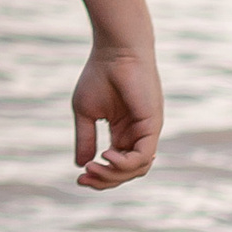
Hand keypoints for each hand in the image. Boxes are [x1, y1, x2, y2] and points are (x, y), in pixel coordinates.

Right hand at [72, 41, 161, 187]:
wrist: (115, 51)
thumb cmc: (99, 75)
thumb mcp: (85, 112)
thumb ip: (86, 139)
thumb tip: (82, 165)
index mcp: (123, 132)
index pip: (116, 165)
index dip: (99, 176)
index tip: (79, 178)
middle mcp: (137, 134)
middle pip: (127, 172)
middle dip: (105, 180)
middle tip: (84, 178)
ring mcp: (147, 131)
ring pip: (137, 169)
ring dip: (114, 175)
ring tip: (94, 167)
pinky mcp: (152, 125)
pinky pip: (142, 156)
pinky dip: (125, 163)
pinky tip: (106, 156)